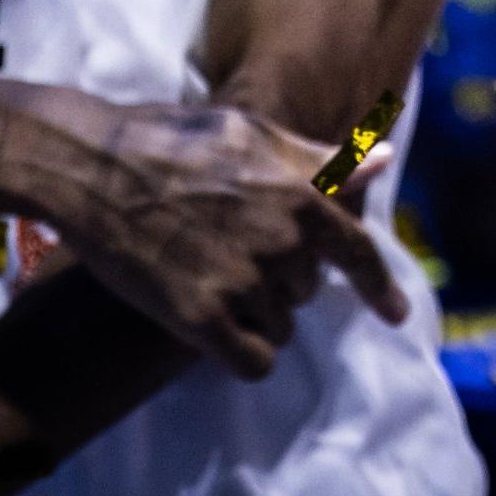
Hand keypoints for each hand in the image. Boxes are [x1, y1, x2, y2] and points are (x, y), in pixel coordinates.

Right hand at [48, 99, 406, 377]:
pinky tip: (223, 333)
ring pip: (281, 325)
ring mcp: (241, 282)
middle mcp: (281, 241)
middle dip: (287, 277)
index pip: (358, 251)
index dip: (380, 287)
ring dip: (261, 314)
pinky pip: (252, 362)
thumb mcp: (256, 133)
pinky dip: (245, 352)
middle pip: (309, 288)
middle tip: (239, 249)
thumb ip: (321, 160)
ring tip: (218, 277)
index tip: (397, 314)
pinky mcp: (198, 318)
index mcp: (300, 194)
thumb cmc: (178, 139)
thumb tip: (384, 161)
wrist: (97, 167)